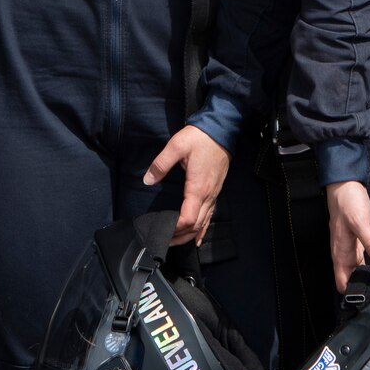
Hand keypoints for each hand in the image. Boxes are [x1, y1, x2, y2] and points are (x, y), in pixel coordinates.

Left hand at [143, 125, 229, 245]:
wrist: (222, 128)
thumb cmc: (200, 137)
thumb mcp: (176, 146)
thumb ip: (160, 164)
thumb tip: (148, 180)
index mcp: (198, 188)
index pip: (188, 219)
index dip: (175, 229)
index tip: (162, 230)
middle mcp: (208, 195)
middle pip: (196, 226)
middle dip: (181, 236)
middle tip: (165, 240)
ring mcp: (214, 193)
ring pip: (204, 222)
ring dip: (190, 234)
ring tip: (177, 240)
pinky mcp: (216, 189)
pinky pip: (210, 214)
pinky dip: (203, 228)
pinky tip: (198, 235)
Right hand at [325, 181, 369, 291]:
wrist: (345, 185)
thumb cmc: (348, 202)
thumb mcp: (361, 223)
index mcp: (340, 252)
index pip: (342, 282)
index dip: (351, 293)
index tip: (366, 298)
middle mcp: (343, 252)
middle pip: (349, 278)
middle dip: (361, 287)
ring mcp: (349, 246)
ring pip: (355, 268)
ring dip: (365, 276)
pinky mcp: (355, 239)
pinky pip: (360, 257)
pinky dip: (368, 264)